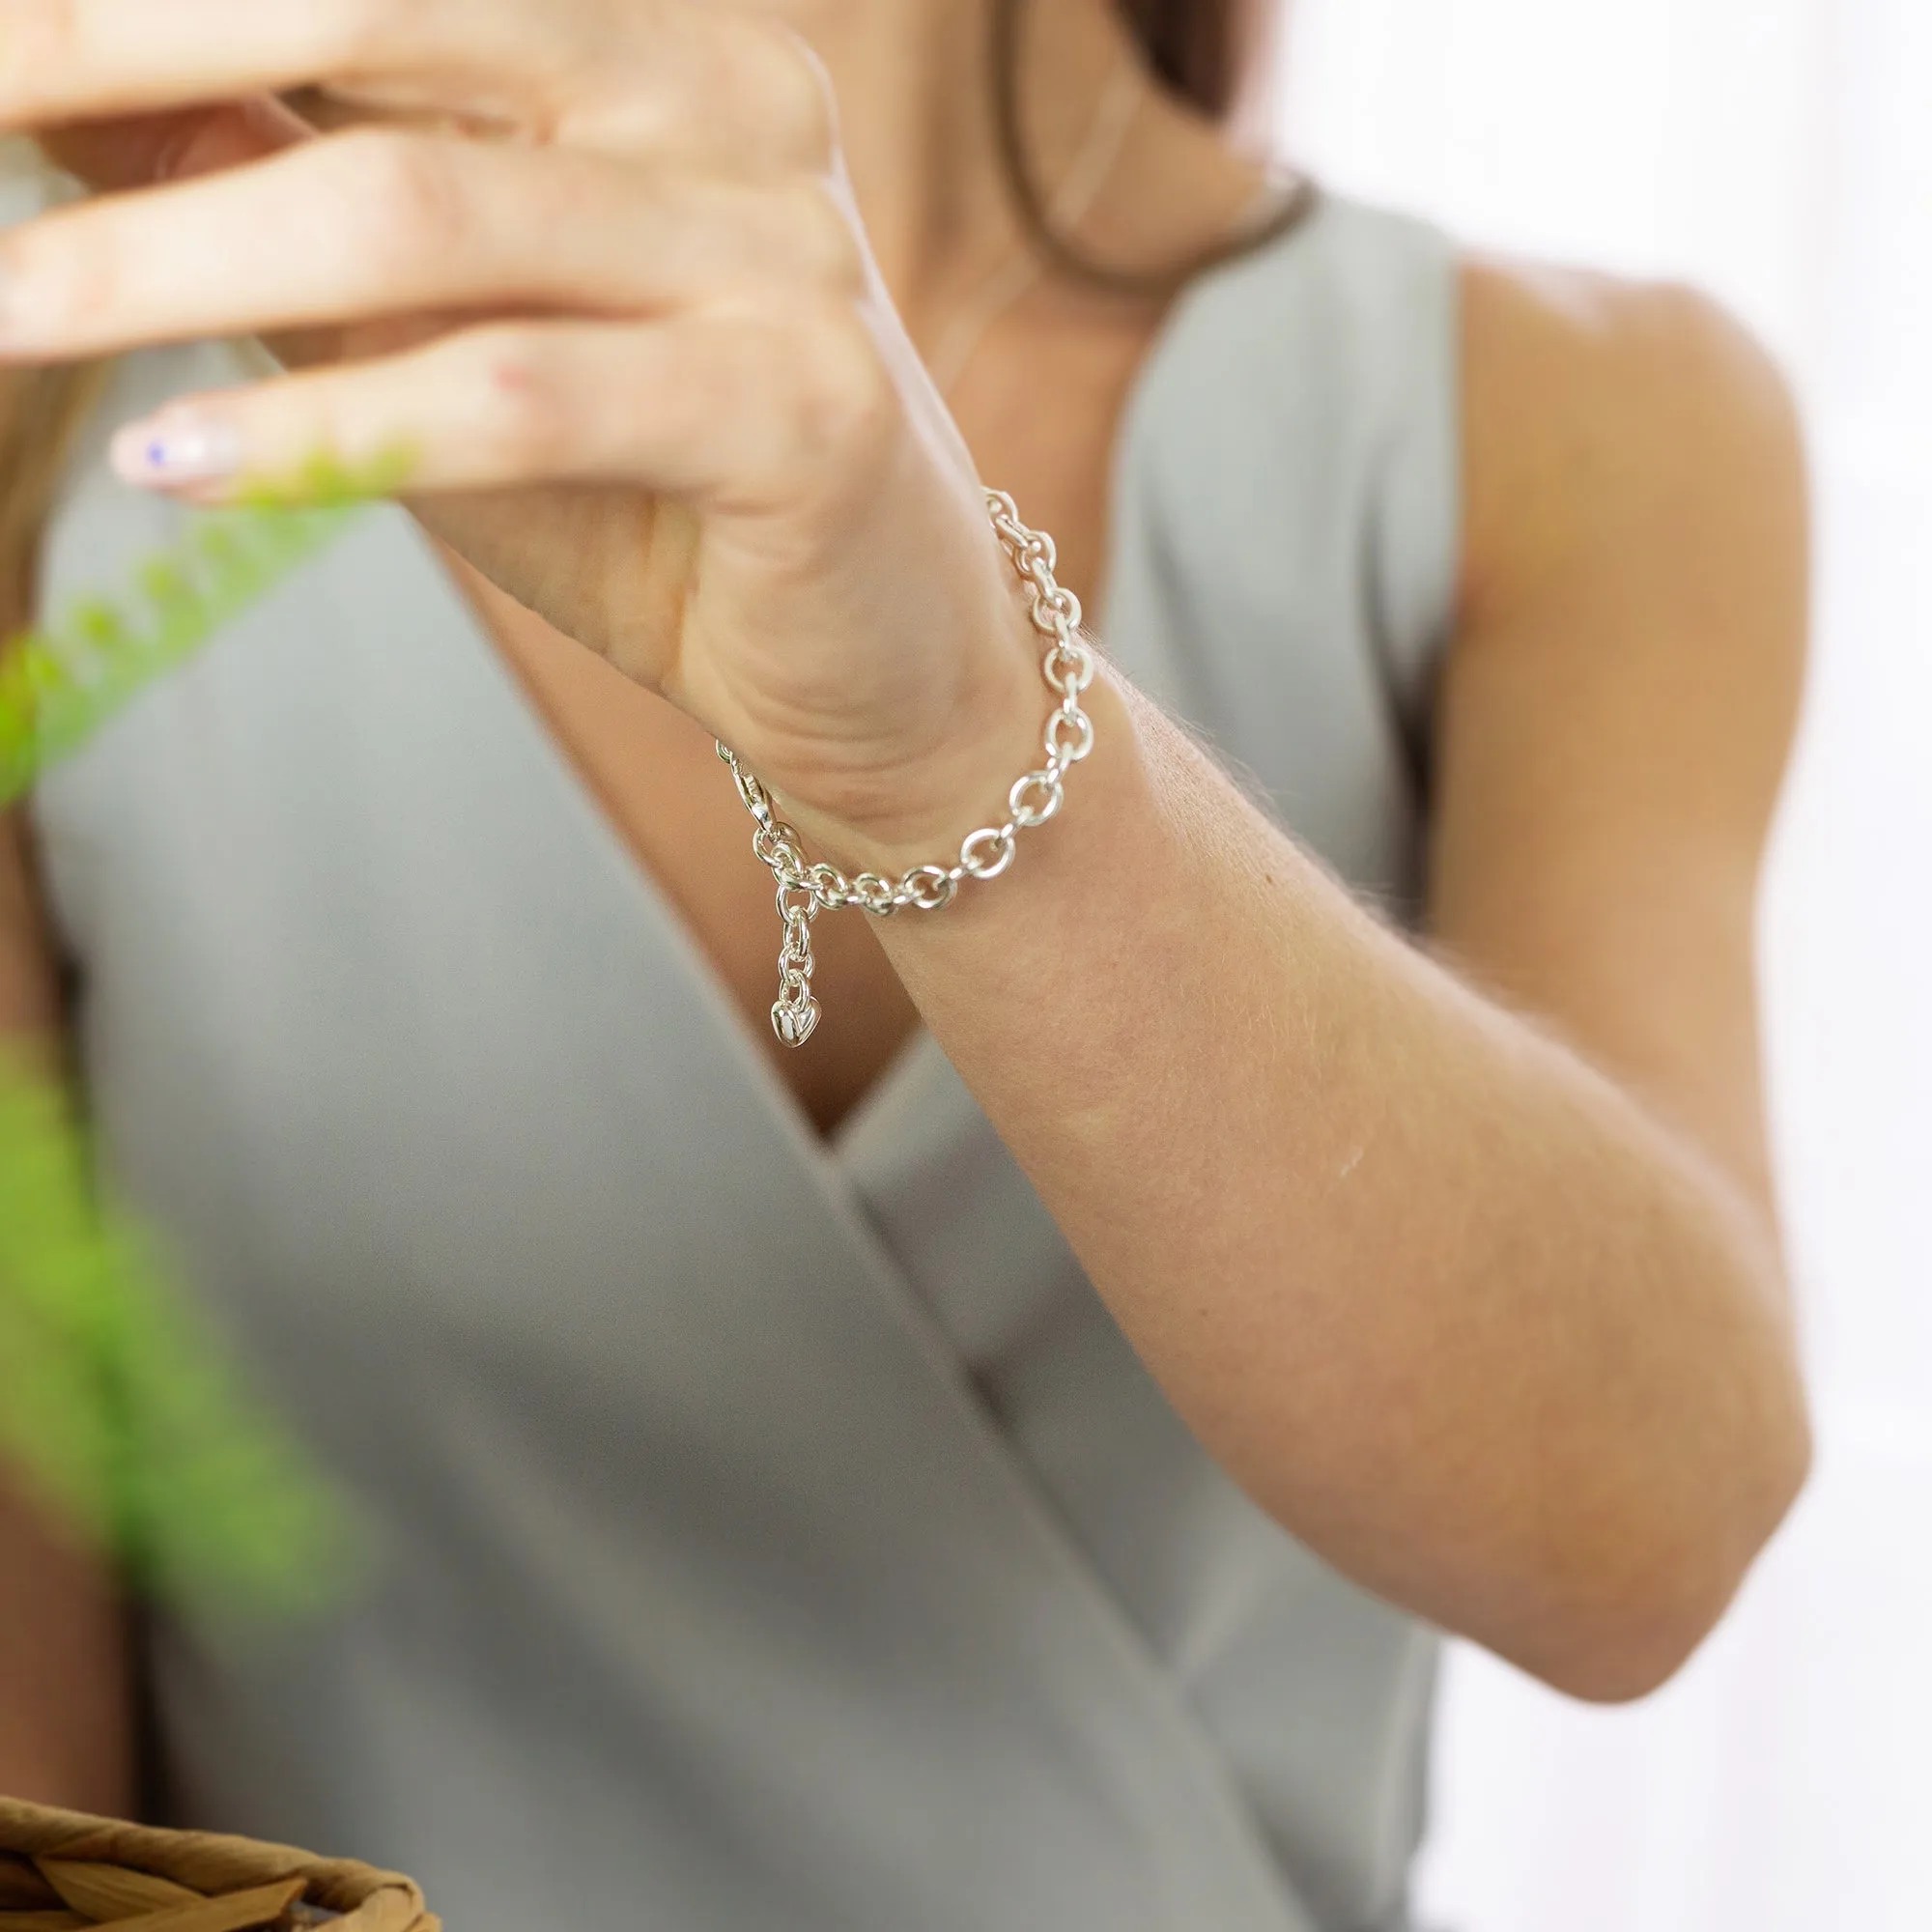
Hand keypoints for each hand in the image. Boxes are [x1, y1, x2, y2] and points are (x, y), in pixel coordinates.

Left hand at [0, 0, 1047, 869]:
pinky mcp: (808, 402)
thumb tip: (73, 92)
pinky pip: (521, 396)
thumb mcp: (450, 335)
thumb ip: (299, 204)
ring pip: (427, 212)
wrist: (880, 673)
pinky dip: (332, 431)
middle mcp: (728, 98)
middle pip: (376, 10)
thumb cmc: (658, 506)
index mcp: (649, 45)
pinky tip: (172, 465)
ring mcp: (783, 244)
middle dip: (113, 44)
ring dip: (174, 264)